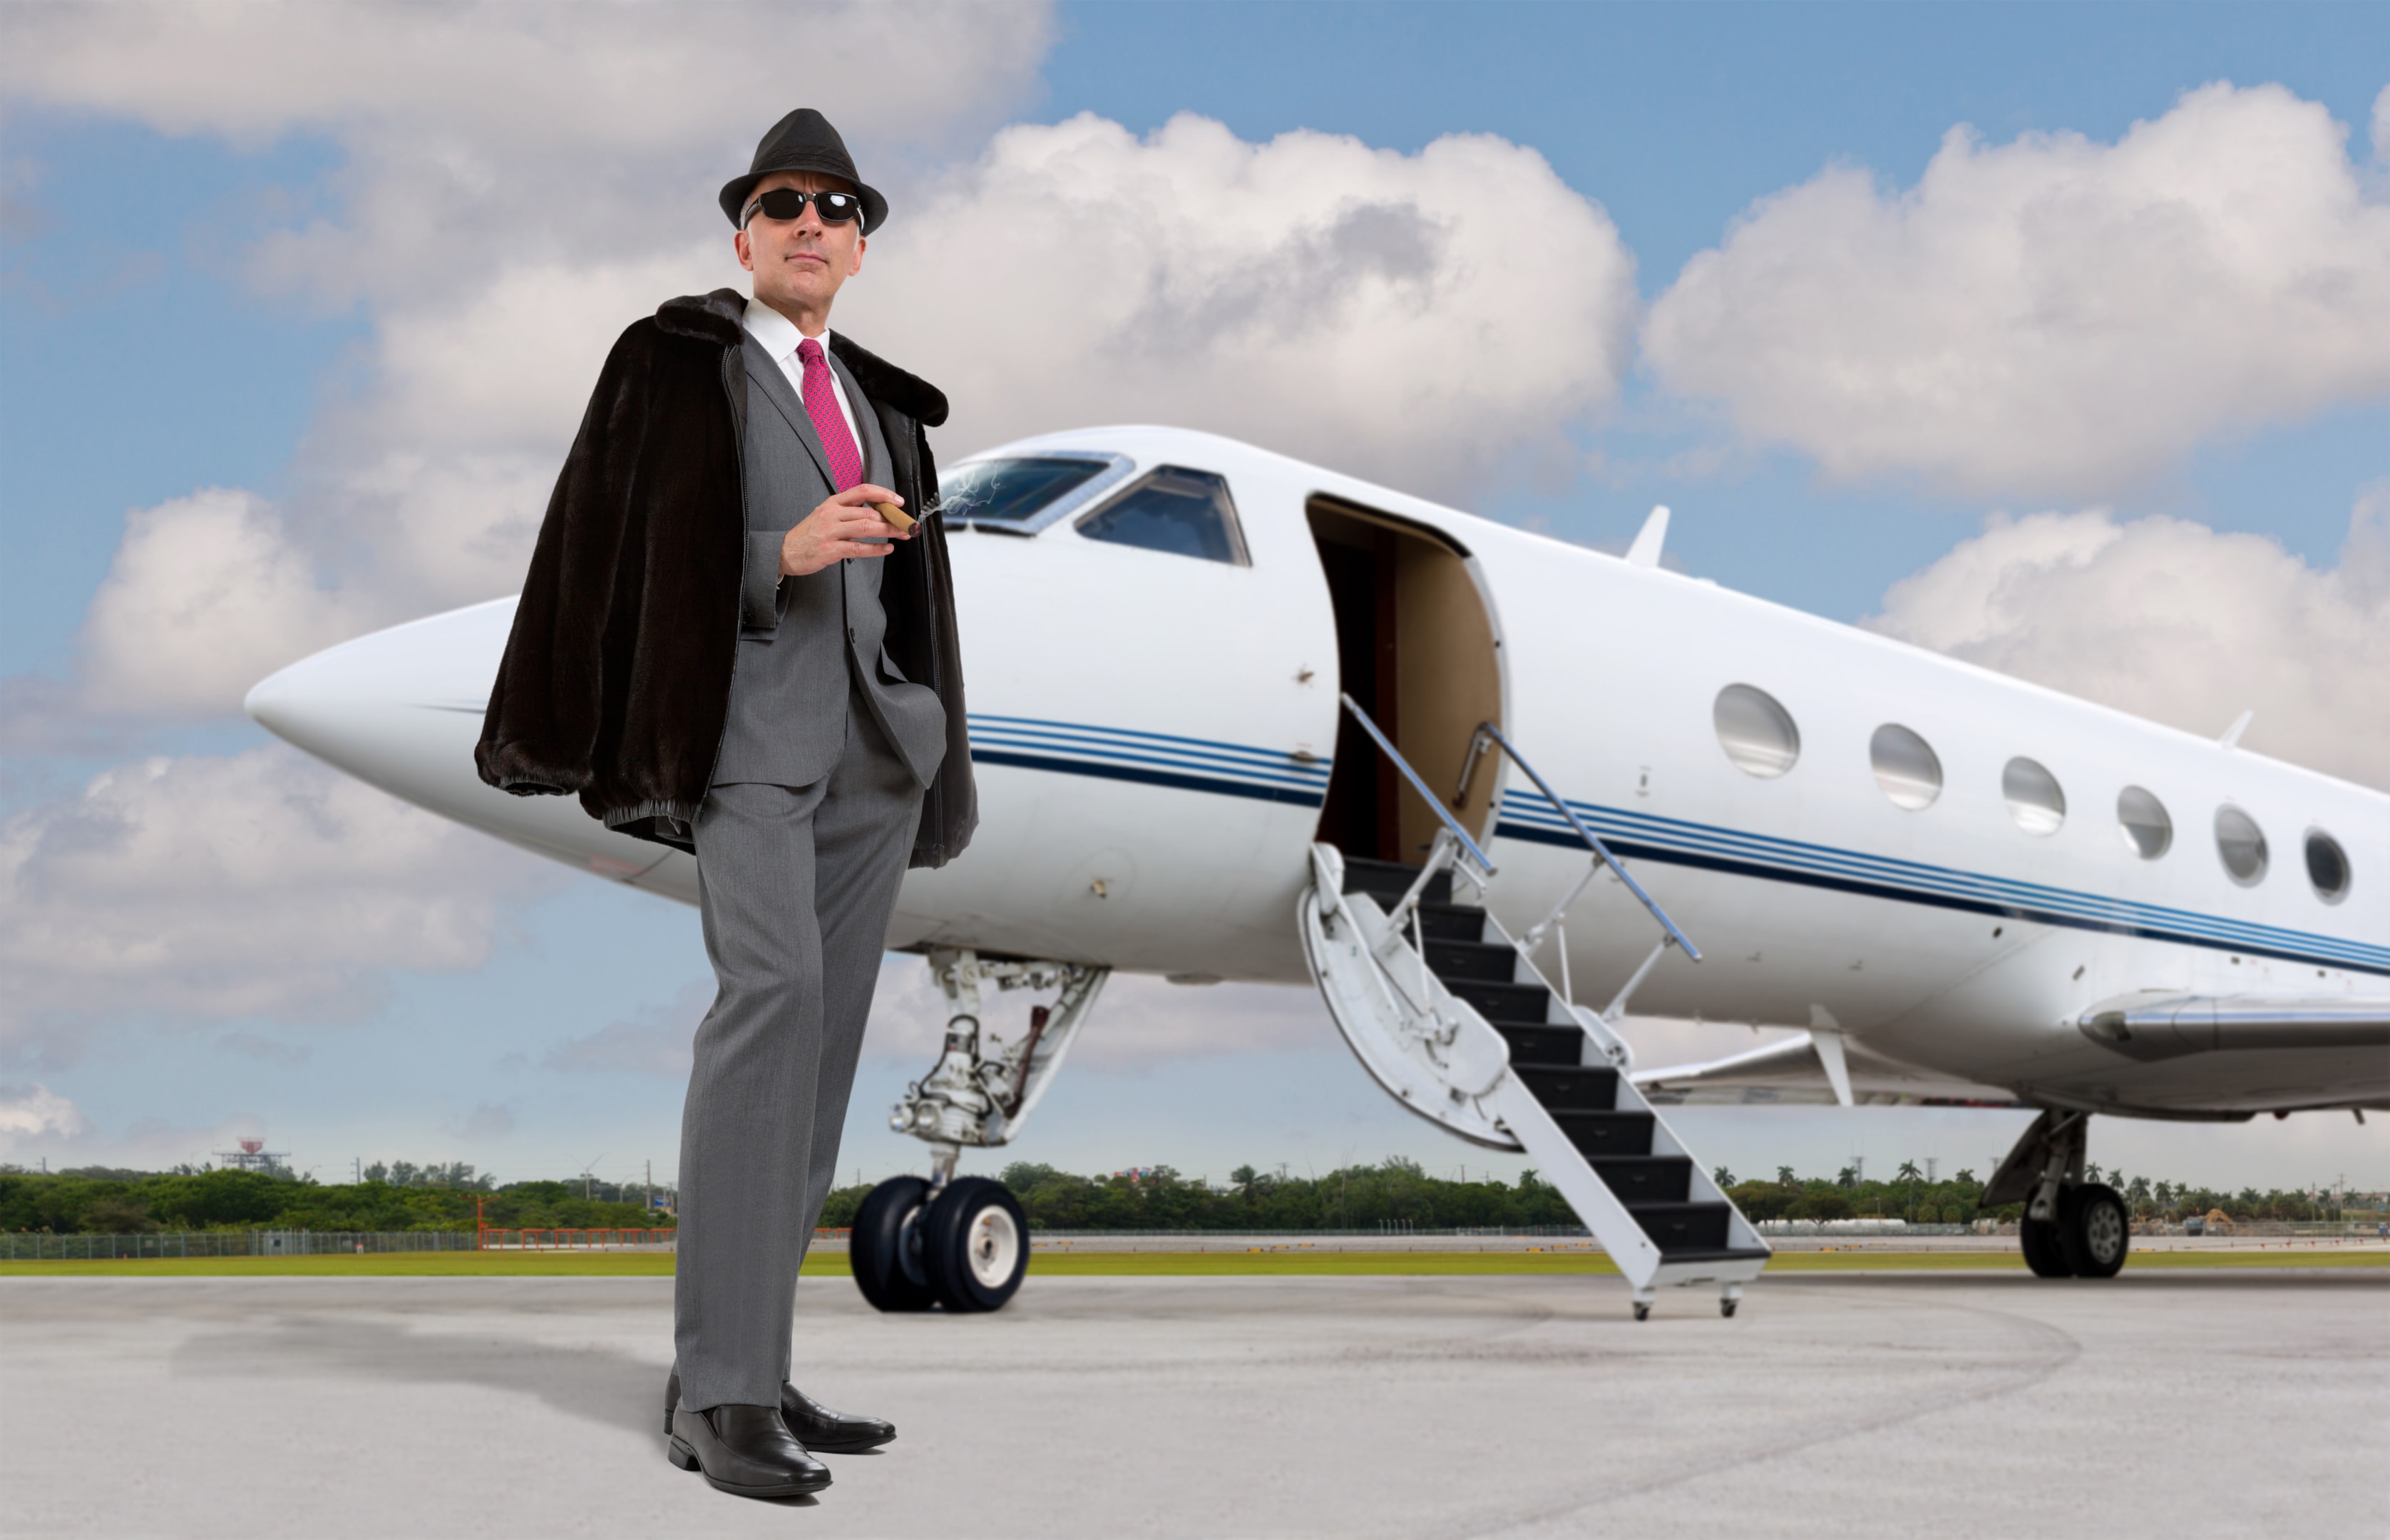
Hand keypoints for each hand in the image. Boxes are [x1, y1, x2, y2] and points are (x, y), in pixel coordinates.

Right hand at [780, 485, 908, 576]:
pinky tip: (888, 548)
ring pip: (866, 527)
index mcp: (833, 503)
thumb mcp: (826, 515)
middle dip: (891, 518)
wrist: (785, 551)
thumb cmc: (809, 534)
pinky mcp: (830, 549)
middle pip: (868, 511)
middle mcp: (832, 514)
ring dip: (888, 530)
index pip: (862, 491)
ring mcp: (830, 531)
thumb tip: (879, 514)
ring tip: (902, 534)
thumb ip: (849, 513)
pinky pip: (858, 548)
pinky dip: (876, 549)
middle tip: (905, 524)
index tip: (898, 501)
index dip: (883, 494)